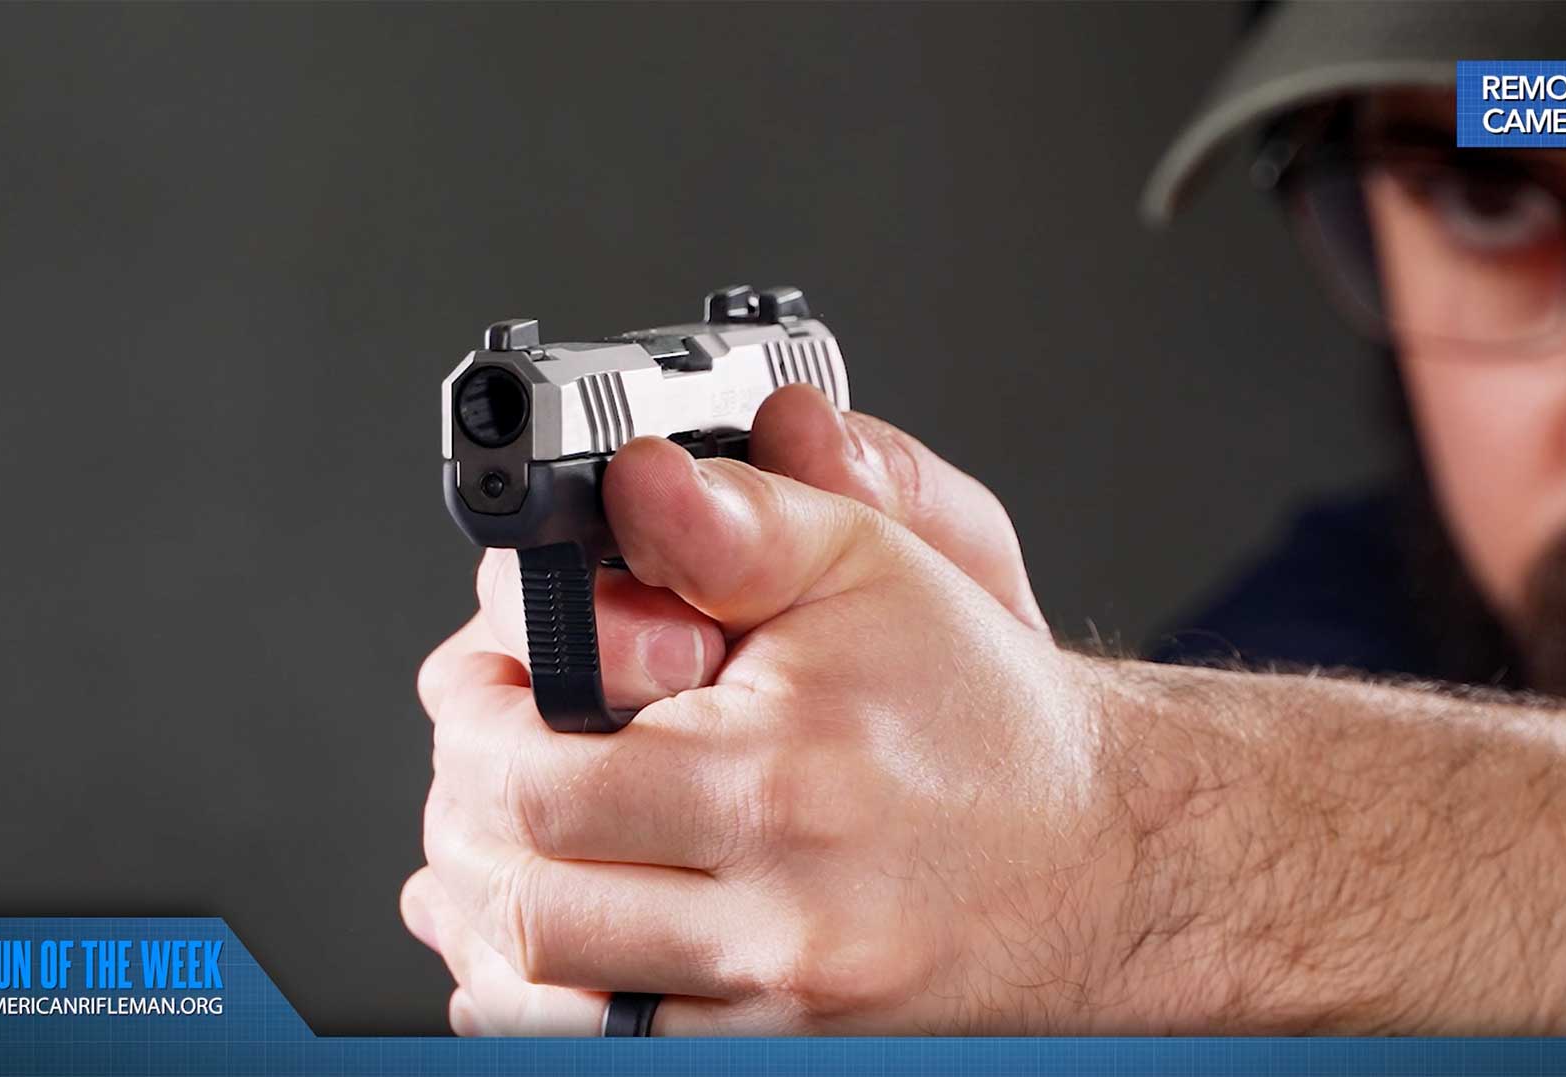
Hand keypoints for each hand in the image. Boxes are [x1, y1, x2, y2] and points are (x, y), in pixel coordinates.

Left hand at [404, 386, 1098, 1033]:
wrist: (1100, 857)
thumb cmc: (980, 715)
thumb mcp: (871, 570)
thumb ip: (736, 522)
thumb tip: (633, 481)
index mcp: (779, 780)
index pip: (534, 779)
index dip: (474, 724)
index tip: (484, 686)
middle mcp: (778, 914)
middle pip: (521, 896)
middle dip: (465, 816)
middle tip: (480, 755)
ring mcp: (778, 1007)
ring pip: (542, 994)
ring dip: (483, 912)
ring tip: (483, 843)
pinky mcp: (782, 1055)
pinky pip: (608, 1052)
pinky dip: (536, 998)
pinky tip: (528, 939)